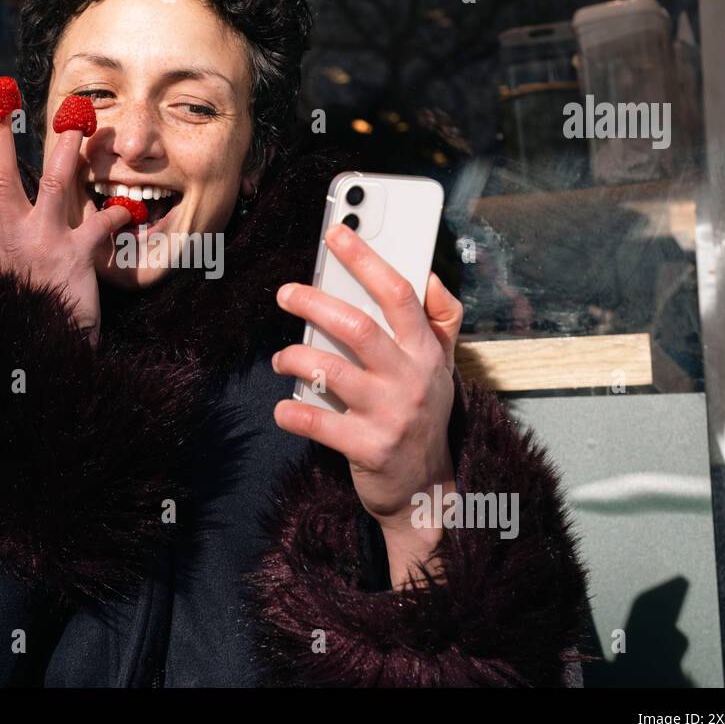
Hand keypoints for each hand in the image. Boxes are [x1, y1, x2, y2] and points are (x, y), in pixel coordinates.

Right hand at [0, 107, 129, 342]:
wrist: (47, 354)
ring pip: (51, 183)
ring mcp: (45, 241)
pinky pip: (101, 224)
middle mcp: (16, 234)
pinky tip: (130, 206)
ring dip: (64, 148)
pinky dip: (117, 213)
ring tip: (76, 116)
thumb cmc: (26, 316)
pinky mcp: (77, 254)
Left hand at [271, 223, 463, 582]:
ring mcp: (390, 416)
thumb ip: (441, 320)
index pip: (400, 294)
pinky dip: (292, 412)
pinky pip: (318, 423)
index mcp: (426, 352)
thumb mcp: (443, 367)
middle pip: (358, 328)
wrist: (426, 491)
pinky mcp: (367, 449)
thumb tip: (430, 275)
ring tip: (281, 358)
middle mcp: (411, 379)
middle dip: (315, 302)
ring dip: (296, 358)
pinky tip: (283, 408)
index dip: (367, 259)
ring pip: (332, 371)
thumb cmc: (423, 416)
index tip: (336, 233)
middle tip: (285, 293)